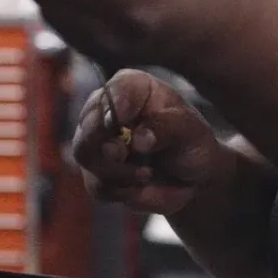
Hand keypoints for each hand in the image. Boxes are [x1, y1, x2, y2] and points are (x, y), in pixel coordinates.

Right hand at [71, 69, 225, 214]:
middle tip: (124, 155)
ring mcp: (96, 142)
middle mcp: (106, 110)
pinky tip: (141, 185)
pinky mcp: (96, 173)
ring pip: (87, 157)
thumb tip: (138, 140)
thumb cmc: (191, 141)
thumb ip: (165, 128)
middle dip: (108, 147)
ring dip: (117, 172)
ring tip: (147, 175)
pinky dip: (121, 190)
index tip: (117, 123)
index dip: (114, 107)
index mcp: (131, 87)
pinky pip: (97, 185)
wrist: (191, 176)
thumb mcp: (189, 130)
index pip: (114, 91)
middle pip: (88, 126)